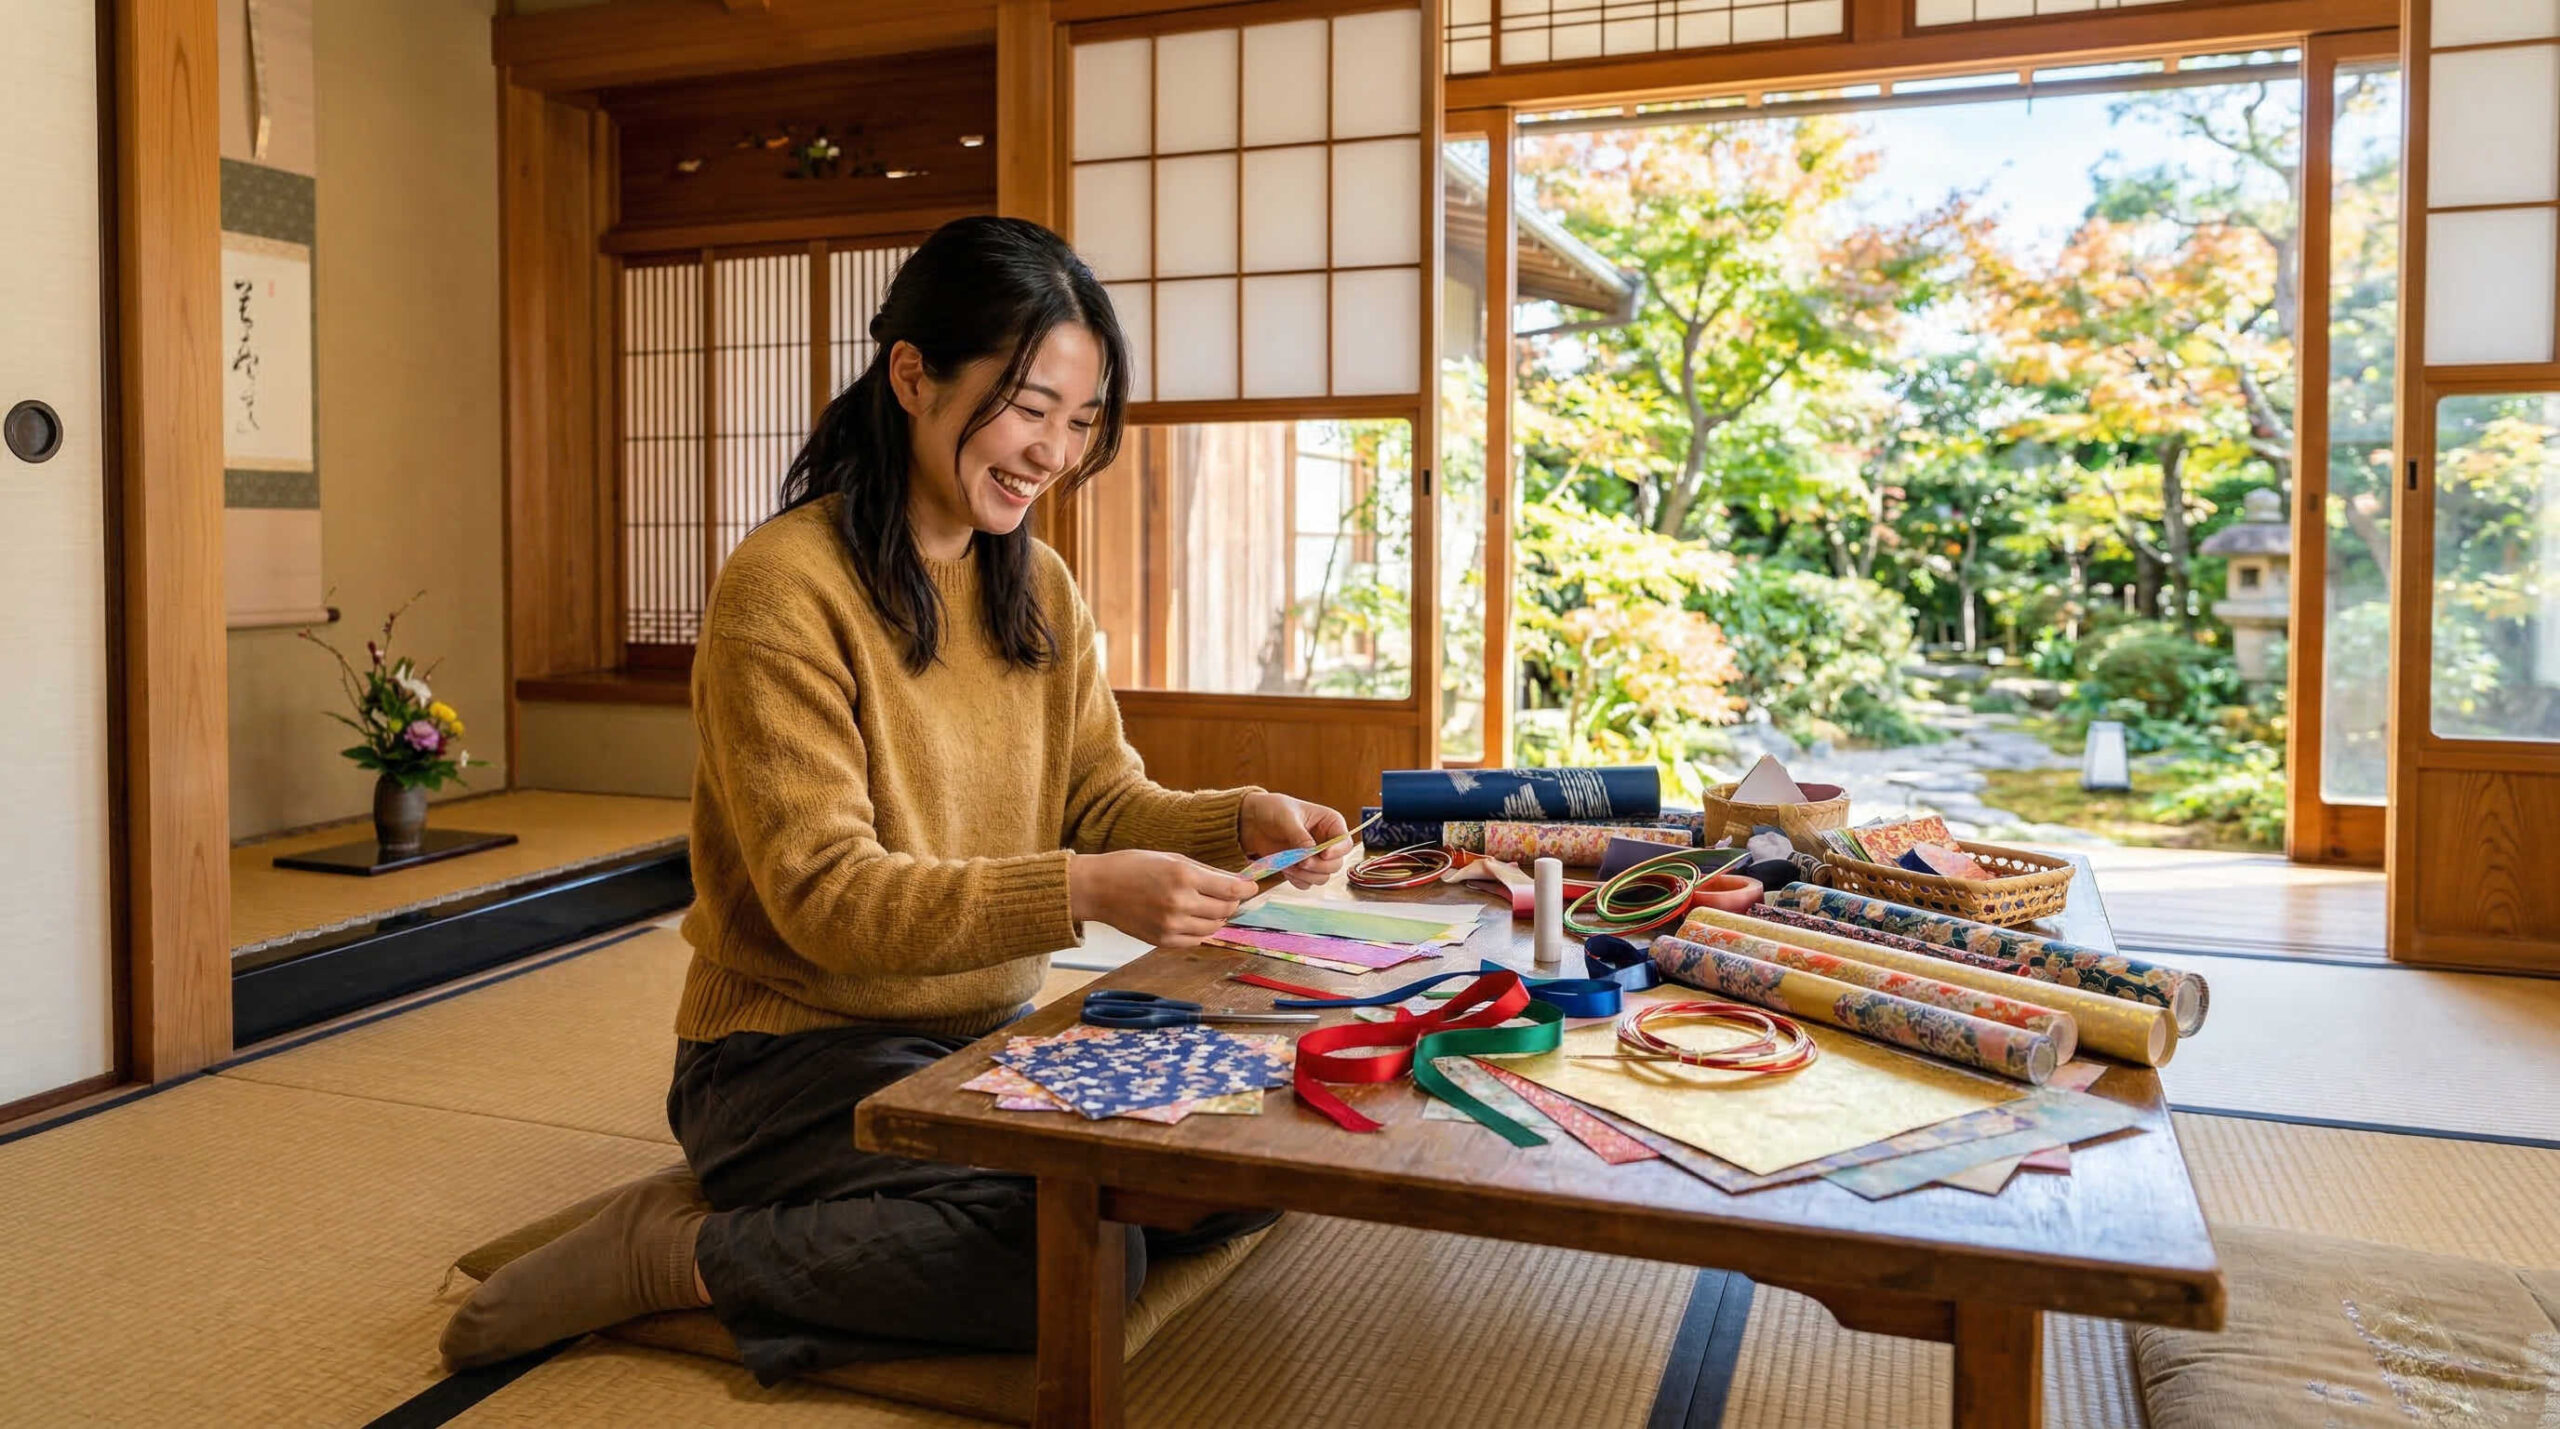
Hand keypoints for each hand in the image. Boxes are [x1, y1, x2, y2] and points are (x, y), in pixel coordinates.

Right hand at [1067, 850, 1257, 948]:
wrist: (1097, 888)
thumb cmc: (1132, 866)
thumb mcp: (1171, 858)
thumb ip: (1206, 871)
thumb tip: (1236, 881)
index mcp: (1183, 876)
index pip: (1230, 889)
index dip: (1246, 889)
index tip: (1251, 887)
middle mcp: (1179, 903)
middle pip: (1225, 910)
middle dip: (1232, 903)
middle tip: (1228, 895)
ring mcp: (1170, 925)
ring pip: (1214, 928)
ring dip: (1218, 917)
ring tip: (1208, 906)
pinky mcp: (1163, 941)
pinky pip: (1196, 939)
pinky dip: (1201, 930)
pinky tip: (1192, 918)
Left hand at [1240, 792, 1352, 888]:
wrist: (1253, 820)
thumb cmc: (1273, 809)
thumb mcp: (1286, 817)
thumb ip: (1300, 835)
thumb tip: (1310, 852)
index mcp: (1330, 823)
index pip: (1345, 842)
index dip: (1337, 851)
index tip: (1323, 854)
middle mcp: (1327, 842)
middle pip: (1336, 865)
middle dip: (1318, 866)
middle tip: (1301, 862)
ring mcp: (1315, 857)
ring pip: (1322, 877)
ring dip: (1306, 875)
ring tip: (1288, 865)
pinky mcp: (1302, 869)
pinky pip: (1307, 883)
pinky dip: (1297, 879)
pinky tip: (1286, 869)